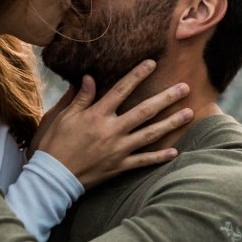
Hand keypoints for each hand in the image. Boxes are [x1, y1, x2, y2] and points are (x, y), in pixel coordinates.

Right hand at [36, 60, 192, 188]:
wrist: (53, 178)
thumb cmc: (54, 144)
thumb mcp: (61, 116)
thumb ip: (79, 98)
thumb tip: (89, 77)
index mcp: (96, 115)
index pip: (121, 90)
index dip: (137, 75)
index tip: (152, 63)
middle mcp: (111, 130)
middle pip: (144, 111)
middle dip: (166, 98)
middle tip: (185, 88)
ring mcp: (118, 150)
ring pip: (150, 134)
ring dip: (171, 123)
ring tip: (189, 113)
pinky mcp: (119, 167)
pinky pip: (144, 161)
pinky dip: (159, 157)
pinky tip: (175, 151)